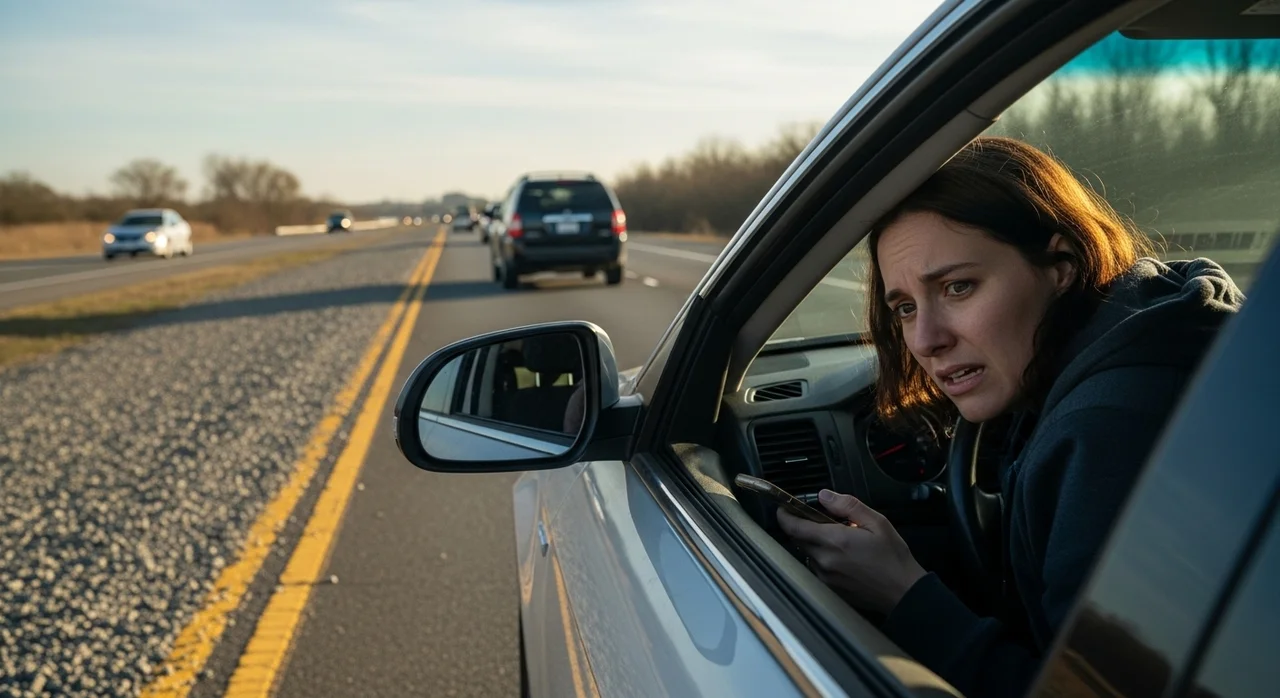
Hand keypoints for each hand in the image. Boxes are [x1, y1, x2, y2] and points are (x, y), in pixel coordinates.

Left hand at [777, 489, 925, 614]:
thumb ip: (847, 506)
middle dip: (802, 527)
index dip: (784, 515)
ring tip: (836, 539)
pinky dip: (821, 558)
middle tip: (819, 519)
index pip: (793, 527)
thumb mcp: (877, 522)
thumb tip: (824, 496)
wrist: (904, 592)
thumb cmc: (893, 558)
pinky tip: (841, 556)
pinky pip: (815, 568)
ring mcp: (825, 577)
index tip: (784, 508)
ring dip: (813, 543)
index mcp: (834, 541)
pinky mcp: (829, 588)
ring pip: (806, 554)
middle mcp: (824, 560)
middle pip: (797, 540)